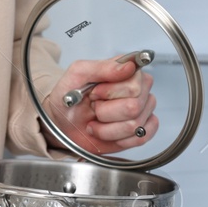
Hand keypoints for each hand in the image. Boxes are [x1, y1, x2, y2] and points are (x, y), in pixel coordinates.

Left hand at [41, 56, 157, 155]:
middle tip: (94, 107)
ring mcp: (144, 111)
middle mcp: (141, 89)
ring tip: (97, 120)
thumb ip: (103, 67)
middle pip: (134, 107)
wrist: (63, 122)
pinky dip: (116, 139)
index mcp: (129, 71)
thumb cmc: (71, 97)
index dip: (110, 93)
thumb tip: (129, 66)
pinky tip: (107, 132)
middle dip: (105, 112)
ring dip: (107, 128)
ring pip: (134, 126)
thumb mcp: (78, 74)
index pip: (134, 86)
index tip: (94, 93)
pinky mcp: (142, 130)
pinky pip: (140, 138)